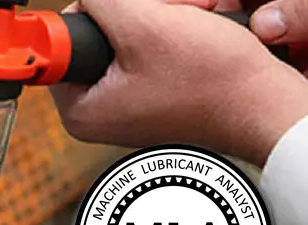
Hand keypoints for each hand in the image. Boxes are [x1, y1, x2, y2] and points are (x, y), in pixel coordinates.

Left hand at [50, 0, 307, 166]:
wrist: (263, 103)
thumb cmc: (211, 81)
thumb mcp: (143, 25)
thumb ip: (100, 2)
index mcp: (80, 110)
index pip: (63, 42)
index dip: (95, 12)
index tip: (123, 11)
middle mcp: (98, 112)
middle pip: (98, 34)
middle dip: (136, 12)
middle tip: (166, 13)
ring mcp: (126, 103)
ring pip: (127, 34)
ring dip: (159, 15)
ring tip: (187, 19)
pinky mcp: (152, 92)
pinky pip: (148, 48)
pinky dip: (170, 30)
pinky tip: (193, 29)